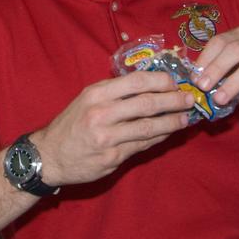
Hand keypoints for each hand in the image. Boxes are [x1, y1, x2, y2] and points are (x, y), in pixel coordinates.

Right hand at [31, 70, 191, 186]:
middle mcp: (102, 114)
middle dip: (173, 100)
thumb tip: (149, 84)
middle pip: (147, 104)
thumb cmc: (71, 123)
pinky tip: (168, 133)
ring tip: (186, 118)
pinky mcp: (113, 158)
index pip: (137, 82)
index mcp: (97, 94)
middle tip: (190, 99)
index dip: (161, 81)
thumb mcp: (87, 99)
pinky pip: (142, 145)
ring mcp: (108, 138)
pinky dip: (159, 137)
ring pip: (149, 127)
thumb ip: (114, 92)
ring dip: (172, 122)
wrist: (48, 155)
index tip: (175, 81)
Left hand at [192, 27, 238, 113]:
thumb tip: (195, 80)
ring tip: (219, 99)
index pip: (221, 41)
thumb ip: (219, 70)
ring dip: (234, 83)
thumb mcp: (235, 69)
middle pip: (237, 49)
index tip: (194, 77)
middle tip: (203, 87)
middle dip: (217, 68)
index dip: (206, 58)